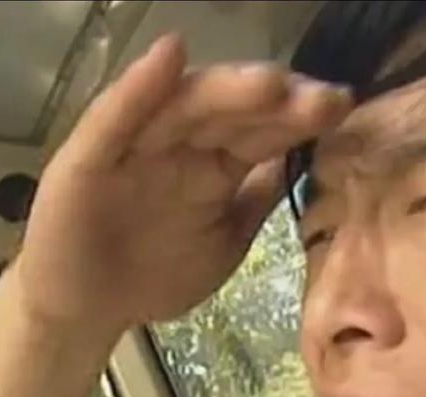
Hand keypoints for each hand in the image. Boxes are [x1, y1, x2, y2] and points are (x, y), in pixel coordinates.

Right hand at [13, 34, 352, 331]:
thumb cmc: (154, 274)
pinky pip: (116, 118)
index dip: (299, 117)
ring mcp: (135, 145)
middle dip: (276, 103)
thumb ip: (256, 201)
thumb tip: (298, 158)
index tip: (340, 107)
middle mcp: (180, 143)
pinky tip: (169, 56)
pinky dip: (140, 87)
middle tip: (322, 98)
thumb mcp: (223, 243)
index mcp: (215, 163)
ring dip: (224, 89)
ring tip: (268, 80)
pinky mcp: (89, 157)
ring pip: (183, 108)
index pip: (262, 131)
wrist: (85, 311)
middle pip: (231, 112)